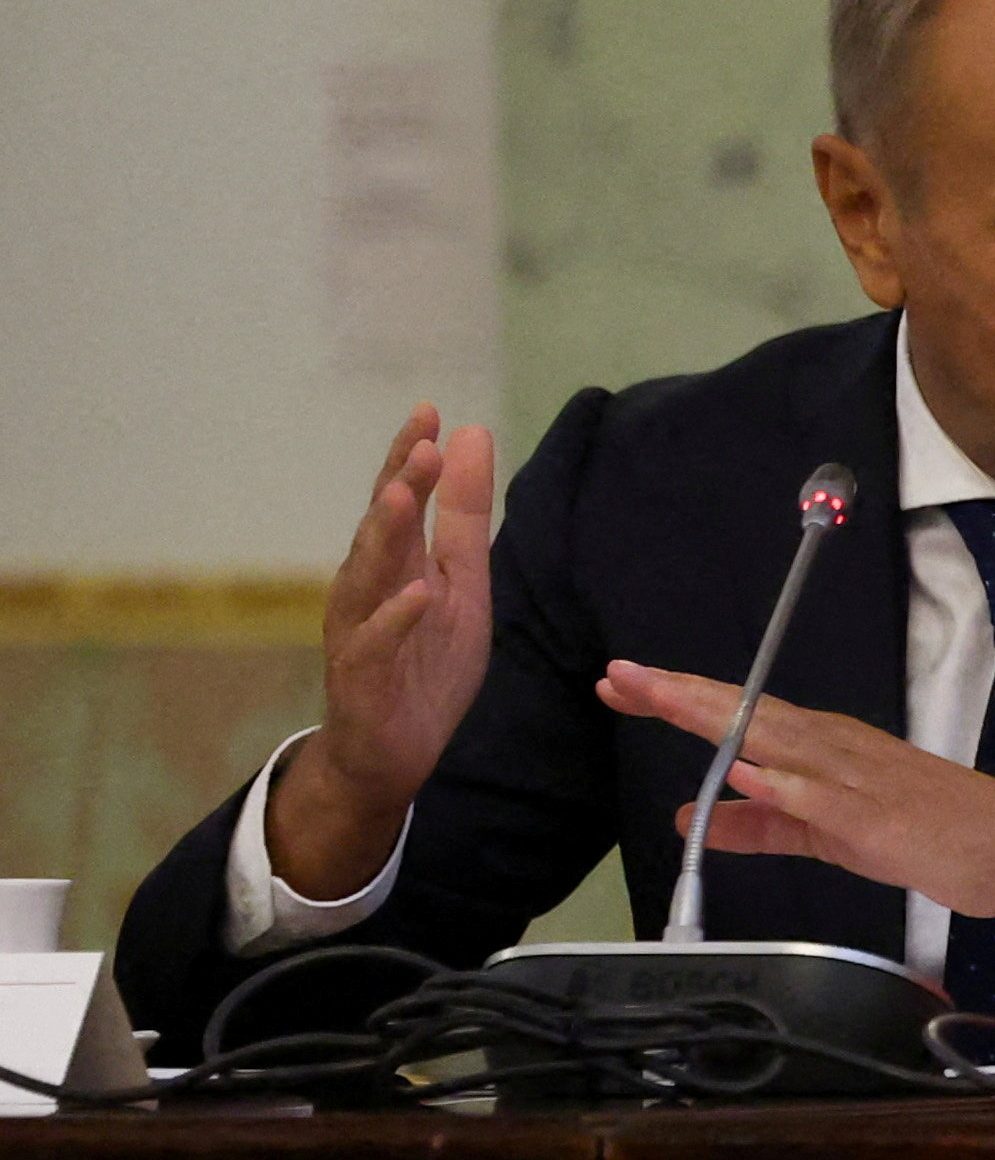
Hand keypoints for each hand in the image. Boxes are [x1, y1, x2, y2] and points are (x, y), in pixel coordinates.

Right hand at [273, 409, 499, 897]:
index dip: (411, 456)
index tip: (429, 410)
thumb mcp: (462, 583)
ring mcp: (358, 629)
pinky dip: (396, 617)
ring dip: (384, 536)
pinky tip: (416, 592)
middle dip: (398, 484)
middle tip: (421, 443)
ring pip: (367, 576)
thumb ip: (463, 516)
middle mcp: (366, 587)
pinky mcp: (361, 676)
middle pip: (380, 528)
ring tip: (403, 496)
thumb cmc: (426, 659)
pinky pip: (376, 642)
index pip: (399, 499)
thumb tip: (471, 435)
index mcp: (393, 562)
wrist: (395, 749)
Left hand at [596, 663, 994, 924]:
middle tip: (618, 675)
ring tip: (662, 700)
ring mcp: (855, 778)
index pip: (738, 714)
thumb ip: (760, 825)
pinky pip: (820, 799)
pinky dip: (781, 784)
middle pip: (746, 714)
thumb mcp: (828, 833)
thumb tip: (689, 816)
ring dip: (717, 719)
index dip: (677, 699)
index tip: (619, 683)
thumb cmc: (929, 835)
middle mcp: (832, 748)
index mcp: (821, 747)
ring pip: (776, 741)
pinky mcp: (877, 816)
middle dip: (680, 695)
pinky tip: (742, 772)